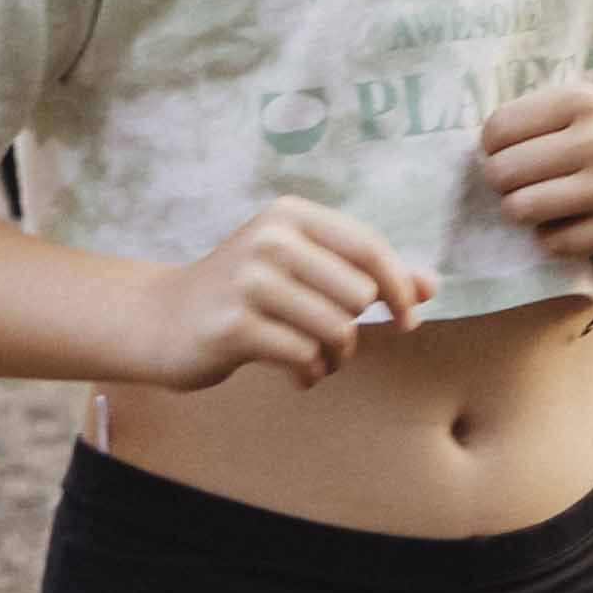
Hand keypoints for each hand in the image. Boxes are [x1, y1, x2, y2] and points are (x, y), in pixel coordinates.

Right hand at [149, 196, 423, 387]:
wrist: (162, 320)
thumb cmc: (246, 295)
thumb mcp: (303, 271)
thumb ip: (366, 274)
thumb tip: (431, 286)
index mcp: (290, 216)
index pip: (369, 247)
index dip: (399, 288)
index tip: (409, 321)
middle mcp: (270, 240)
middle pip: (357, 294)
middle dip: (355, 328)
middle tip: (333, 343)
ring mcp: (249, 281)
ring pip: (336, 328)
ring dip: (336, 357)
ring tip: (318, 361)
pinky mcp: (234, 324)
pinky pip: (304, 356)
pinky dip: (311, 374)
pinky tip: (298, 375)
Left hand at [473, 73, 592, 261]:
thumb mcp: (570, 113)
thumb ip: (524, 120)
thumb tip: (477, 156)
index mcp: (584, 101)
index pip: (499, 128)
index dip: (491, 146)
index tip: (506, 151)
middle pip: (503, 171)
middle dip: (500, 181)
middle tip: (516, 182)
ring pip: (521, 208)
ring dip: (519, 209)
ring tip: (535, 202)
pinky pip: (550, 242)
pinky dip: (549, 236)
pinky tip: (566, 222)